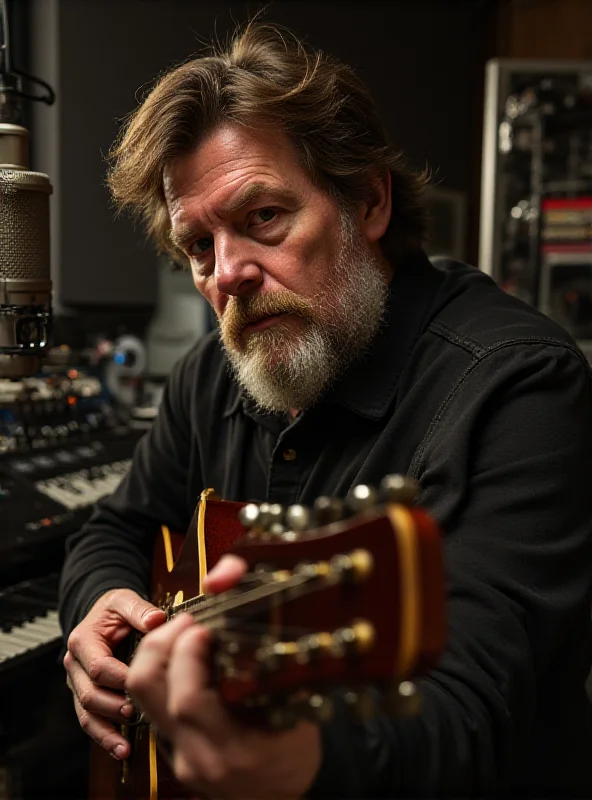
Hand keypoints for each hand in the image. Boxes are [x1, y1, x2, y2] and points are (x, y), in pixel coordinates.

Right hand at [64, 588, 165, 758]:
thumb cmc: (114, 609)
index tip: (140, 685)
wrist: (103, 615)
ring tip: (125, 746)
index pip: (98, 667)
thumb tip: (157, 620)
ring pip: (86, 714)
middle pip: (89, 694)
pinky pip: (91, 722)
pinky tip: (120, 750)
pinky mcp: (87, 697)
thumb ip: (139, 609)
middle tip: (135, 712)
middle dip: (112, 707)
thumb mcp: (125, 600)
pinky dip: (104, 737)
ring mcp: (78, 684)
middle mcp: (75, 666)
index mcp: (82, 641)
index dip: (119, 678)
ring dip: (106, 732)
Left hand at [126, 555, 321, 797]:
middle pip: (147, 692)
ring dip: (156, 654)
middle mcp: (197, 755)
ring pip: (142, 696)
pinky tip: (184, 656)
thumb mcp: (296, 713)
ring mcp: (180, 757)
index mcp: (231, 749)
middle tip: (186, 621)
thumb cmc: (295, 753)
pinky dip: (164, 673)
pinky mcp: (173, 753)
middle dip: (159, 644)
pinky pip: (154, 706)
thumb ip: (270, 678)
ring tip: (183, 632)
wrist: (283, 797)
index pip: (187, 699)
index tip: (202, 627)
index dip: (187, 654)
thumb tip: (253, 628)